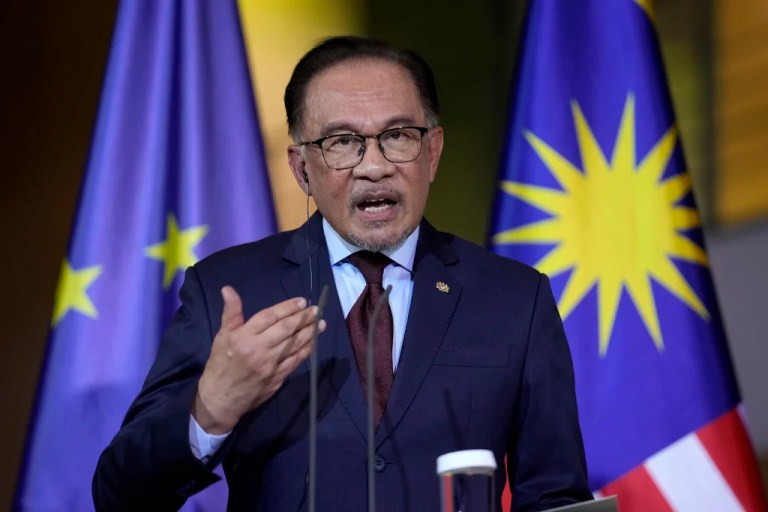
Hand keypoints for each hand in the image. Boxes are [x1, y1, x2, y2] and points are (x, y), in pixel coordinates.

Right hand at [192, 286, 324, 433]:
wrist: (220, 398)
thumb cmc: (221, 363)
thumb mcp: (222, 336)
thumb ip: (231, 312)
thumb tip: (228, 289)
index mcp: (244, 336)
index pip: (270, 317)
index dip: (287, 307)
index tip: (302, 301)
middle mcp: (259, 349)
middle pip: (286, 329)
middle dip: (303, 318)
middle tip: (316, 310)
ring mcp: (269, 365)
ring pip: (294, 344)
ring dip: (309, 333)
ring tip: (320, 323)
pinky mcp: (277, 378)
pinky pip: (294, 361)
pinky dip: (305, 351)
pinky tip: (313, 342)